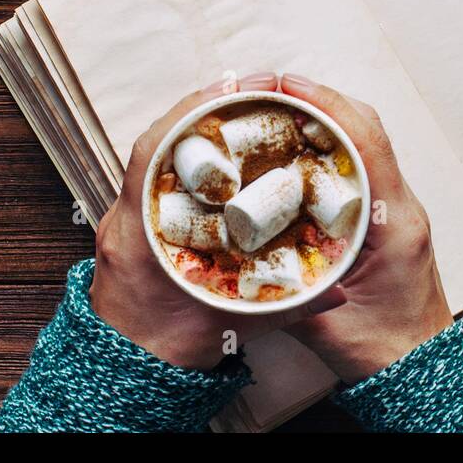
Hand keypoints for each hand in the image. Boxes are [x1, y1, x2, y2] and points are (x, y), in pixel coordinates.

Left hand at [89, 72, 305, 369]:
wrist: (127, 376)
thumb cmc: (164, 350)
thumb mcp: (228, 327)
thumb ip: (284, 307)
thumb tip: (336, 290)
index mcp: (139, 233)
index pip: (153, 152)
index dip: (192, 112)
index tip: (231, 87)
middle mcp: (125, 218)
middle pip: (159, 142)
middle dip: (204, 108)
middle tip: (251, 87)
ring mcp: (126, 220)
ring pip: (158, 155)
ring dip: (198, 127)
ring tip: (242, 105)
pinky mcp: (135, 227)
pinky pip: (159, 174)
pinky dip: (190, 155)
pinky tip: (222, 147)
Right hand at [278, 73, 454, 383]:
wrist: (422, 369)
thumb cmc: (386, 349)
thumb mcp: (328, 327)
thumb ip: (285, 298)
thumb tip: (233, 270)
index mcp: (394, 219)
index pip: (367, 141)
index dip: (326, 105)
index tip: (286, 84)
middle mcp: (401, 204)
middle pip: (366, 128)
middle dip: (319, 100)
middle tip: (270, 89)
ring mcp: (397, 207)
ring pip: (364, 141)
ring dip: (324, 119)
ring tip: (277, 109)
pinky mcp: (387, 215)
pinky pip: (360, 163)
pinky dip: (329, 146)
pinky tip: (294, 150)